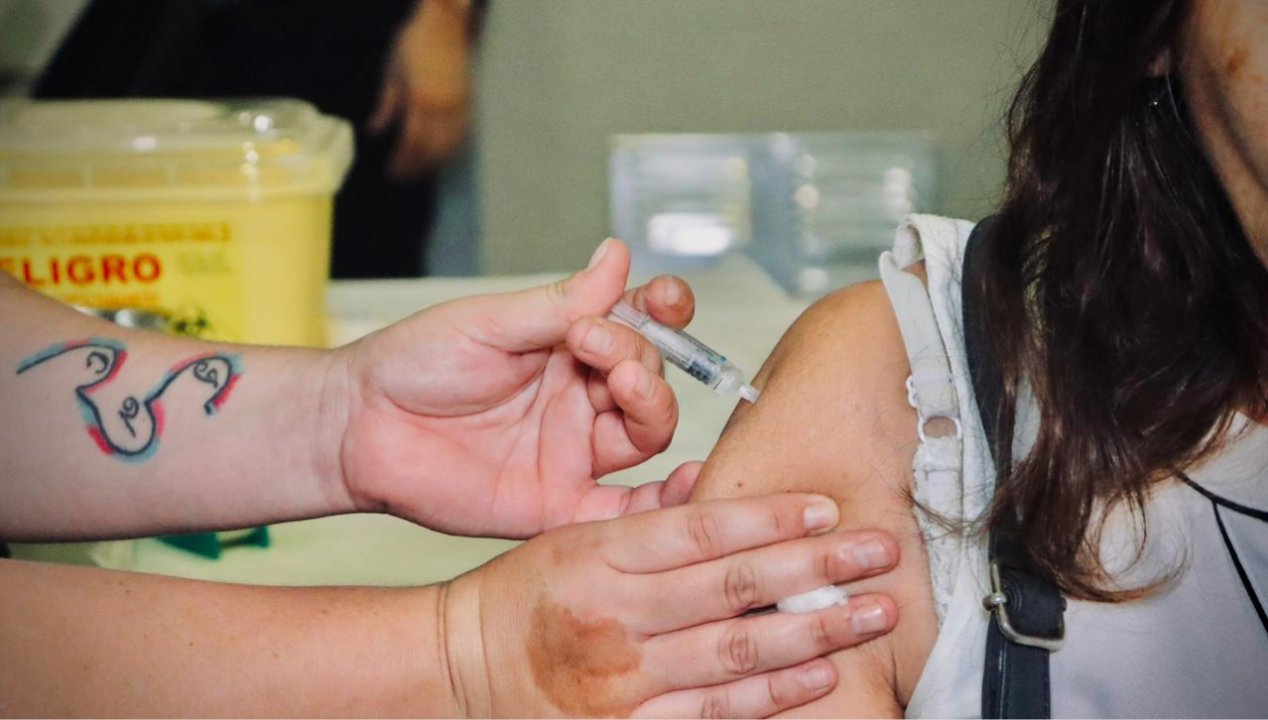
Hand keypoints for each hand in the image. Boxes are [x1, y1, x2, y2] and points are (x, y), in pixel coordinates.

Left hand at [331, 239, 697, 536]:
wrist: (358, 425)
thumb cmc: (413, 363)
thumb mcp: (489, 323)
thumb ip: (559, 303)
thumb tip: (619, 257)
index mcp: (567, 347)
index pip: (638, 327)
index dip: (662, 312)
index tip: (665, 298)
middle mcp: (579, 398)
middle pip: (649, 377)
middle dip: (640, 353)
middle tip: (595, 342)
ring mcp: (572, 451)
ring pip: (646, 432)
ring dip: (652, 402)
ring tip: (623, 380)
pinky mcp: (558, 502)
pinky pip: (623, 510)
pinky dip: (663, 503)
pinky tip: (685, 482)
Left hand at [368, 0, 474, 177]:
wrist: (445, 22)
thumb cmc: (414, 41)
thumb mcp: (392, 71)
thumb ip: (386, 105)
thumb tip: (375, 131)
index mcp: (421, 99)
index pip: (412, 142)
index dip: (402, 161)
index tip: (392, 172)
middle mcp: (443, 107)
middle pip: (432, 149)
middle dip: (417, 166)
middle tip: (403, 177)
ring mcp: (460, 105)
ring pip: (450, 145)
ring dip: (434, 162)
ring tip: (420, 171)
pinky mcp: (469, 101)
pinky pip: (462, 134)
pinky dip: (451, 149)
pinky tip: (442, 155)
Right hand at [441, 493, 900, 716]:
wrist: (465, 670)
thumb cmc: (524, 598)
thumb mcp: (574, 537)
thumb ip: (649, 518)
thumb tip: (714, 481)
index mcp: (600, 557)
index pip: (701, 530)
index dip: (771, 516)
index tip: (828, 506)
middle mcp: (615, 617)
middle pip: (733, 588)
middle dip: (817, 567)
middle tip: (879, 551)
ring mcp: (624, 681)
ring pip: (736, 653)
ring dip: (815, 632)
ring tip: (871, 611)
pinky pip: (713, 712)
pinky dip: (772, 695)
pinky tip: (820, 673)